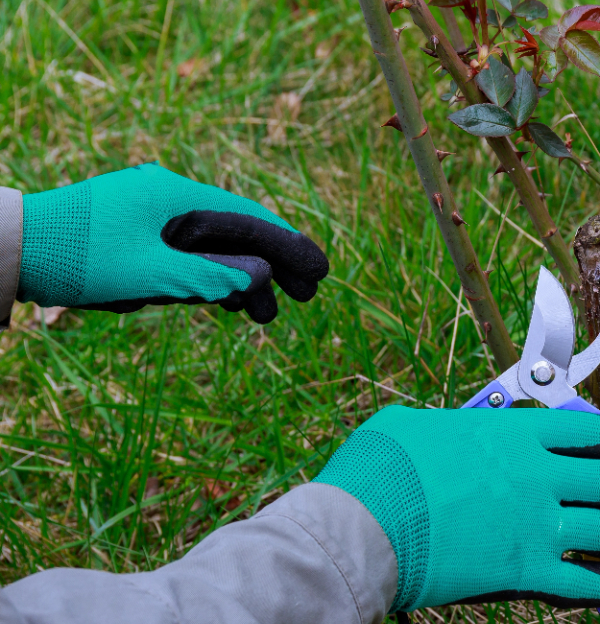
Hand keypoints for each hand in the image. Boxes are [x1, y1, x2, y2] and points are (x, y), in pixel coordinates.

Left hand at [17, 163, 327, 323]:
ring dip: (241, 279)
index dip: (290, 246)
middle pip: (237, 233)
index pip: (250, 219)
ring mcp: (153, 217)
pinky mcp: (138, 235)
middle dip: (273, 266)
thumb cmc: (78, 256)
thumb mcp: (151, 273)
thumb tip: (263, 276)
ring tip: (264, 316)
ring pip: (213, 247)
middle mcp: (170, 200)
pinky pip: (188, 254)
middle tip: (307, 295)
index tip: (321, 272)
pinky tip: (227, 300)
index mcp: (177, 196)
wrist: (13, 249)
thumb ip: (210, 275)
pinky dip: (211, 277)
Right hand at [314, 405, 599, 612]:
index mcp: (517, 434)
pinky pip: (585, 582)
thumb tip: (459, 431)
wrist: (362, 527)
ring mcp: (536, 526)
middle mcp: (538, 476)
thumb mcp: (418, 425)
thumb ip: (457, 427)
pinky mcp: (525, 572)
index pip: (592, 432)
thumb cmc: (380, 470)